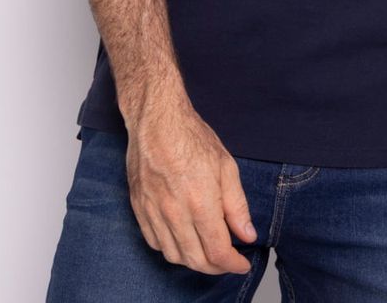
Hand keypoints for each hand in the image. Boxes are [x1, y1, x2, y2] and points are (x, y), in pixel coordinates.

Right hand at [125, 101, 257, 275]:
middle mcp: (174, 213)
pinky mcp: (139, 208)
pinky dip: (171, 249)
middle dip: (216, 267)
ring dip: (193, 261)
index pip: (218, 251)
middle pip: (196, 260)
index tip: (242, 262)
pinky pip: (154, 243)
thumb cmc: (191, 136)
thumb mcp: (226, 165)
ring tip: (207, 251)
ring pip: (174, 256)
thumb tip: (247, 234)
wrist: (156, 119)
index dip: (233, 264)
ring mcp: (153, 212)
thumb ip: (237, 205)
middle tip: (228, 260)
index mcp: (200, 202)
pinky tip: (183, 239)